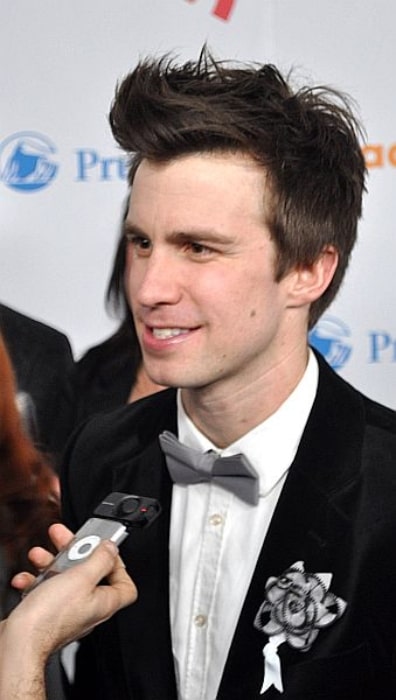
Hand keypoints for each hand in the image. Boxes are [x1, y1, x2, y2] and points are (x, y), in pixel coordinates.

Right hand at [9, 522, 136, 652]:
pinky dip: (36, 581)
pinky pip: (44, 592)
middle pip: (89, 574)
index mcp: (104, 602)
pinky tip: (27, 579)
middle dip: (75, 553)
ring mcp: (66, 612)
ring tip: (39, 555)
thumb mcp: (81, 578)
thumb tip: (111, 548)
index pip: (125, 586)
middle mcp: (88, 609)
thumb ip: (100, 559)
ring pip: (63, 580)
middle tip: (64, 538)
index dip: (118, 565)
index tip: (105, 550)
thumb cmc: (50, 618)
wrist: (19, 643)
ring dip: (51, 563)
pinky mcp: (46, 615)